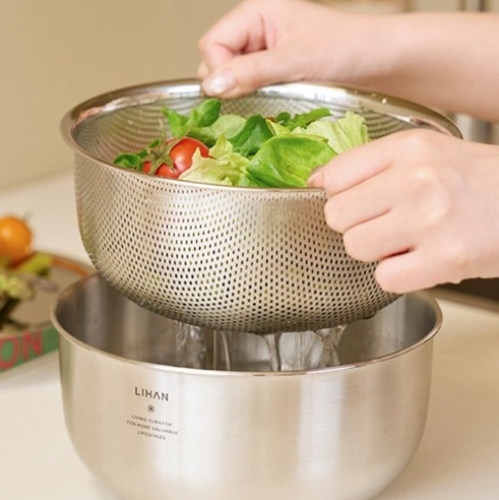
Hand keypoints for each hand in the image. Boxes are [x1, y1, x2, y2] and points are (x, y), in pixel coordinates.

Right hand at [197, 0, 386, 97]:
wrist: (378, 61)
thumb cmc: (347, 49)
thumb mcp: (295, 61)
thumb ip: (251, 72)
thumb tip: (212, 86)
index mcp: (256, 13)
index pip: (212, 43)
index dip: (218, 70)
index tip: (235, 91)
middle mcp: (256, 29)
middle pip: (217, 60)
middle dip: (230, 82)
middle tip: (256, 93)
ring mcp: (264, 51)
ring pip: (232, 76)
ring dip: (243, 91)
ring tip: (271, 94)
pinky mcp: (274, 70)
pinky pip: (249, 86)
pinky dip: (255, 97)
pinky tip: (274, 99)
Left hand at [308, 130, 498, 293]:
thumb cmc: (477, 181)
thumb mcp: (427, 153)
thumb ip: (369, 164)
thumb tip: (316, 181)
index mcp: (409, 148)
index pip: (334, 176)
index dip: (337, 195)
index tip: (352, 202)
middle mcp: (418, 180)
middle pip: (336, 215)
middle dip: (355, 225)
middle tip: (384, 223)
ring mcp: (431, 220)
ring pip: (355, 247)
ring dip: (374, 251)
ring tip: (404, 241)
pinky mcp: (445, 259)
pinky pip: (384, 278)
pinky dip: (397, 276)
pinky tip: (419, 260)